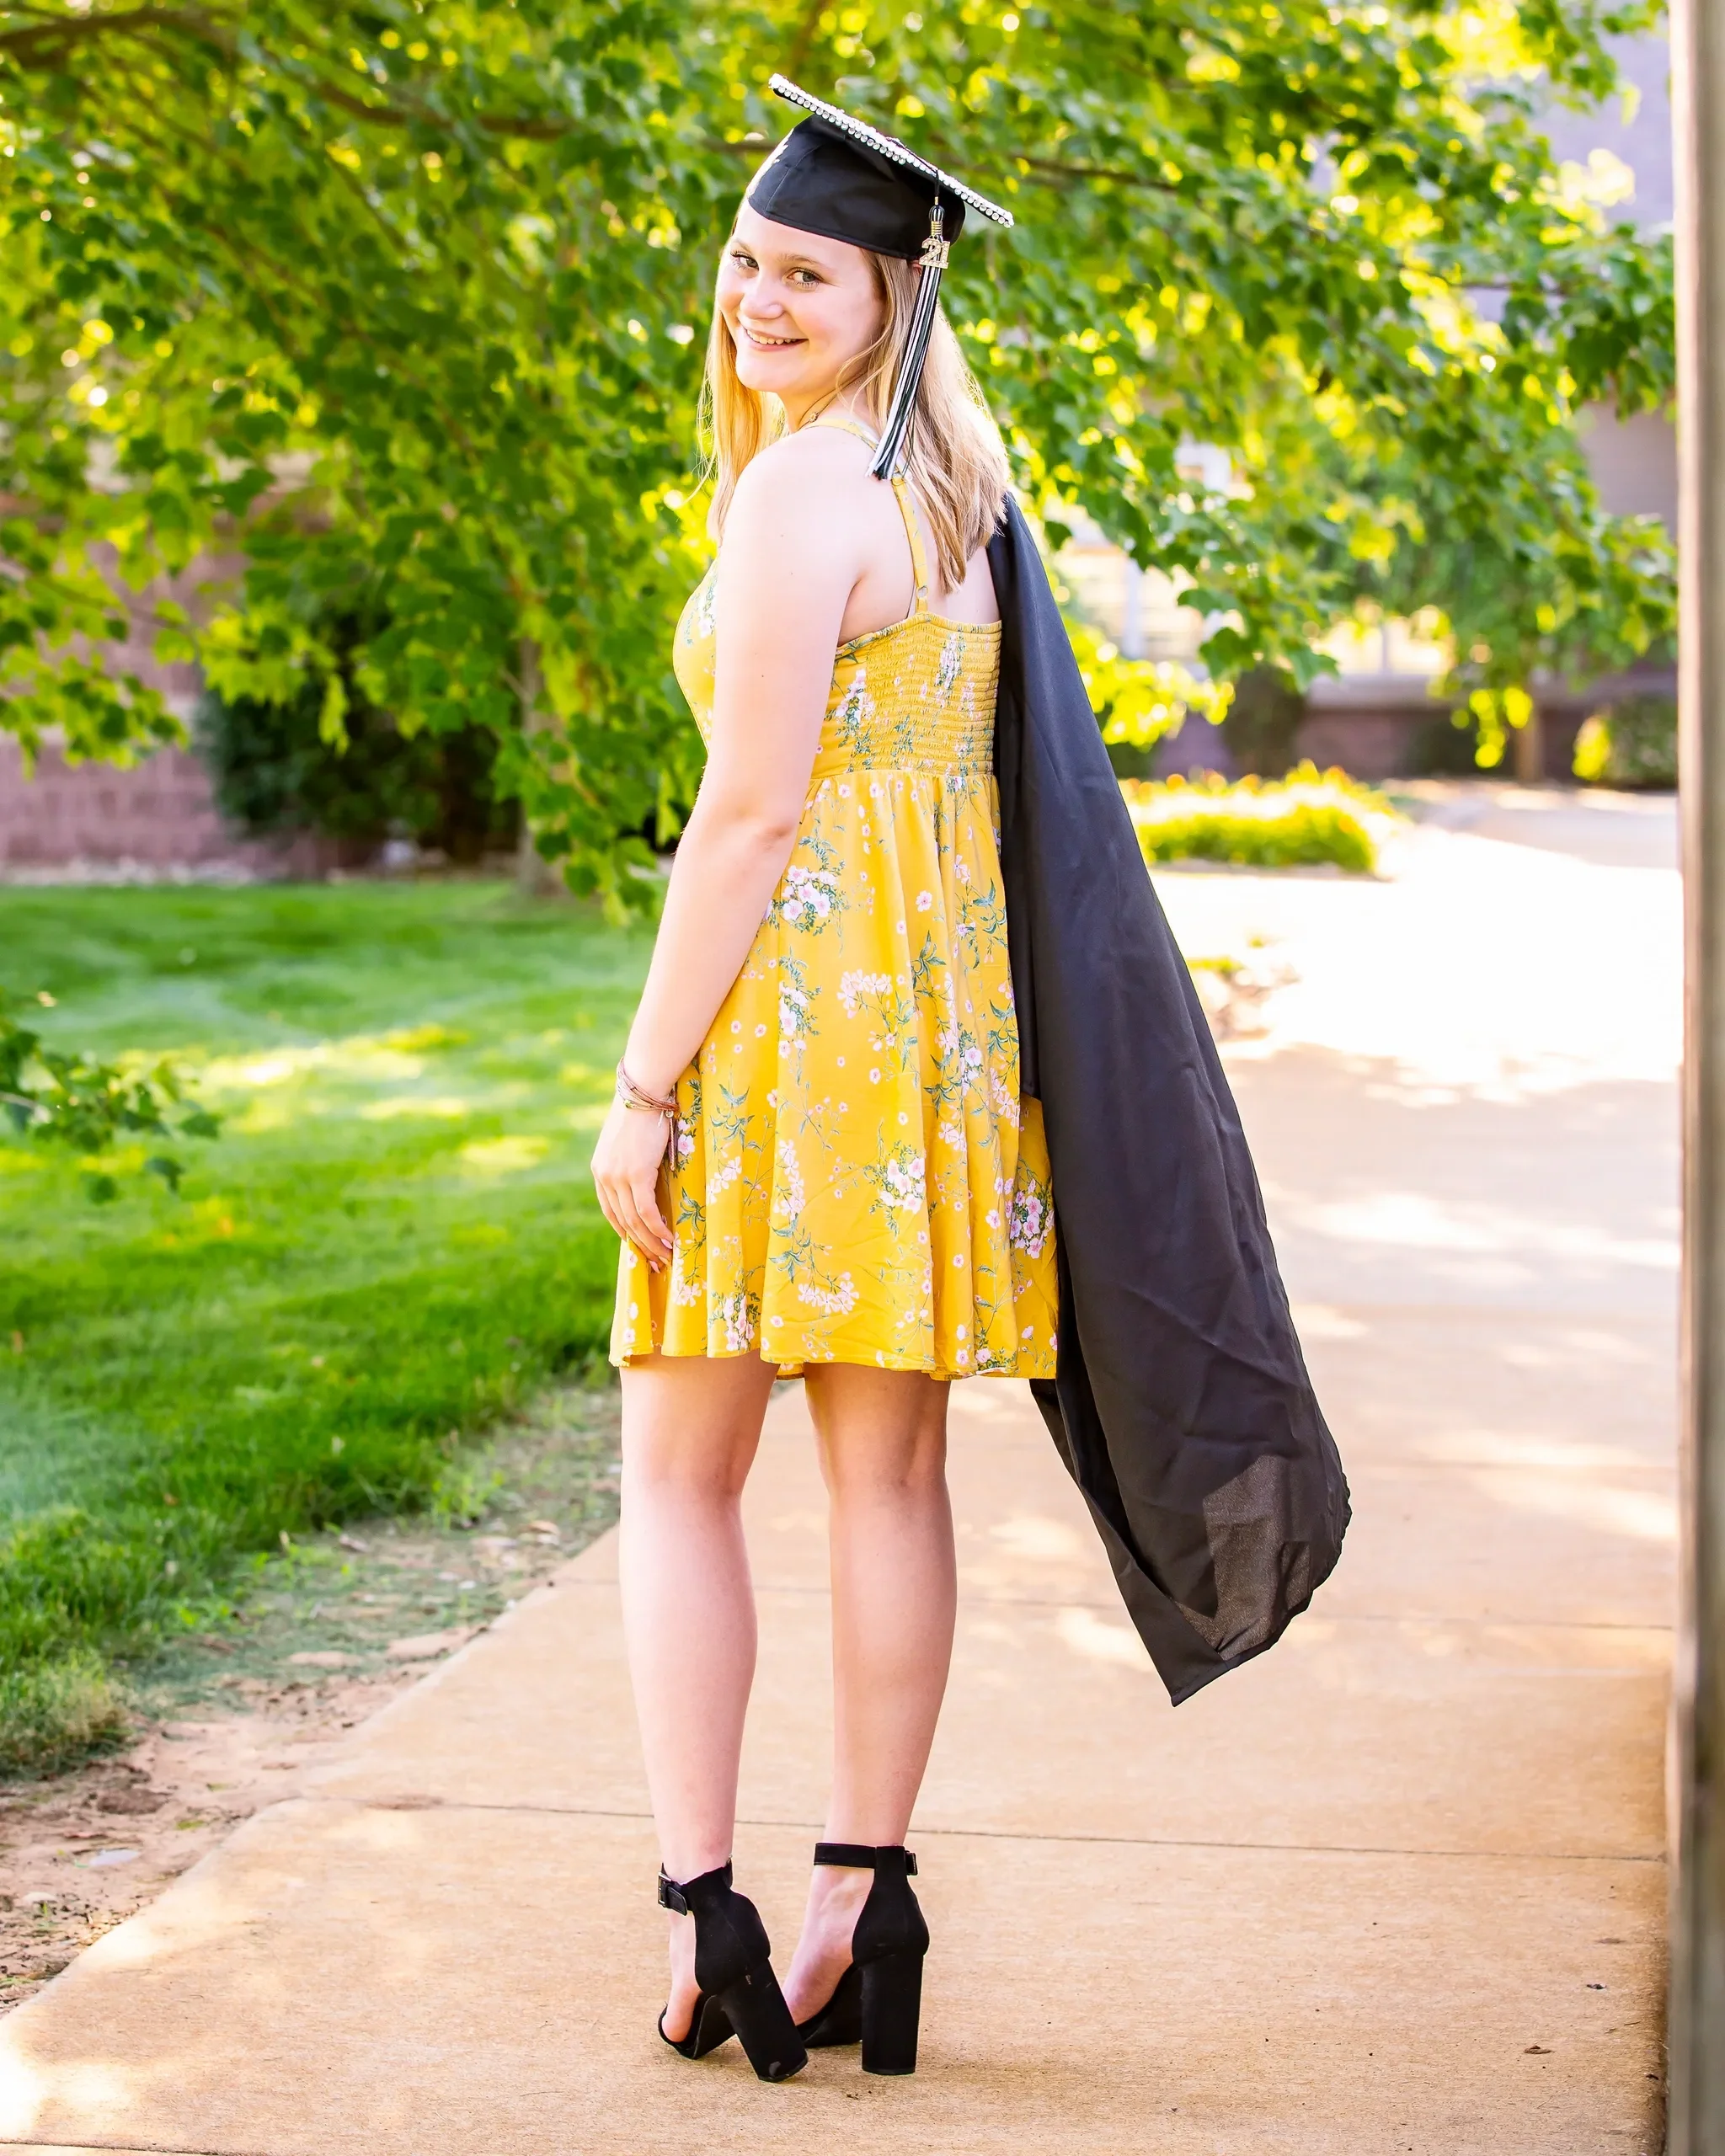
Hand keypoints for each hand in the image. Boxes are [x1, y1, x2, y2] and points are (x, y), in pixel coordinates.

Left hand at [590, 1096, 674, 1270]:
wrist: (644, 1090)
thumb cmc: (644, 1112)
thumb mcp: (632, 1143)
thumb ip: (634, 1165)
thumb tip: (651, 1183)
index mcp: (599, 1170)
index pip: (610, 1211)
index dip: (626, 1232)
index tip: (641, 1247)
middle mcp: (604, 1176)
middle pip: (621, 1221)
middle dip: (640, 1245)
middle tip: (657, 1262)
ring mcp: (618, 1176)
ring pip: (634, 1221)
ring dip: (652, 1242)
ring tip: (667, 1256)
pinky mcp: (635, 1174)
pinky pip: (646, 1211)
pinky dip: (658, 1229)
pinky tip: (670, 1240)